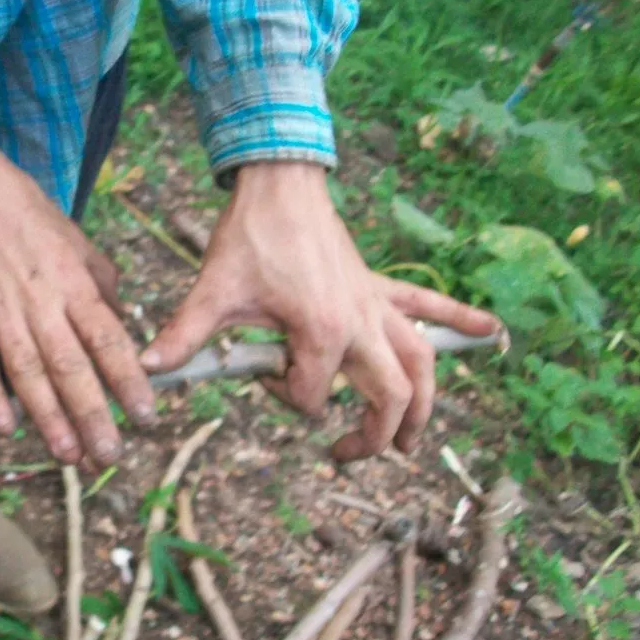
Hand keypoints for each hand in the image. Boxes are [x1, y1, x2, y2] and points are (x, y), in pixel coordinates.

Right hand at [0, 118, 154, 464]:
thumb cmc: (19, 208)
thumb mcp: (73, 237)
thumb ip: (101, 281)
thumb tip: (123, 321)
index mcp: (74, 283)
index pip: (109, 339)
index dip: (128, 380)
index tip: (146, 415)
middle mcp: (41, 302)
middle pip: (72, 367)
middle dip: (93, 415)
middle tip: (109, 456)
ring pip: (29, 373)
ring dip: (49, 419)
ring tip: (68, 456)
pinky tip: (3, 429)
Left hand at [140, 162, 501, 460]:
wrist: (280, 184)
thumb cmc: (251, 237)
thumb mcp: (213, 292)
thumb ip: (184, 338)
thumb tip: (147, 371)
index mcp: (322, 333)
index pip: (309, 397)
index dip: (281, 398)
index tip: (258, 376)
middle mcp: (361, 325)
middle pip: (391, 399)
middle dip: (376, 437)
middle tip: (345, 454)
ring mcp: (376, 307)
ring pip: (422, 365)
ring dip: (423, 405)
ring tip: (411, 441)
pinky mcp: (379, 288)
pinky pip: (428, 309)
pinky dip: (461, 321)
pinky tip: (491, 333)